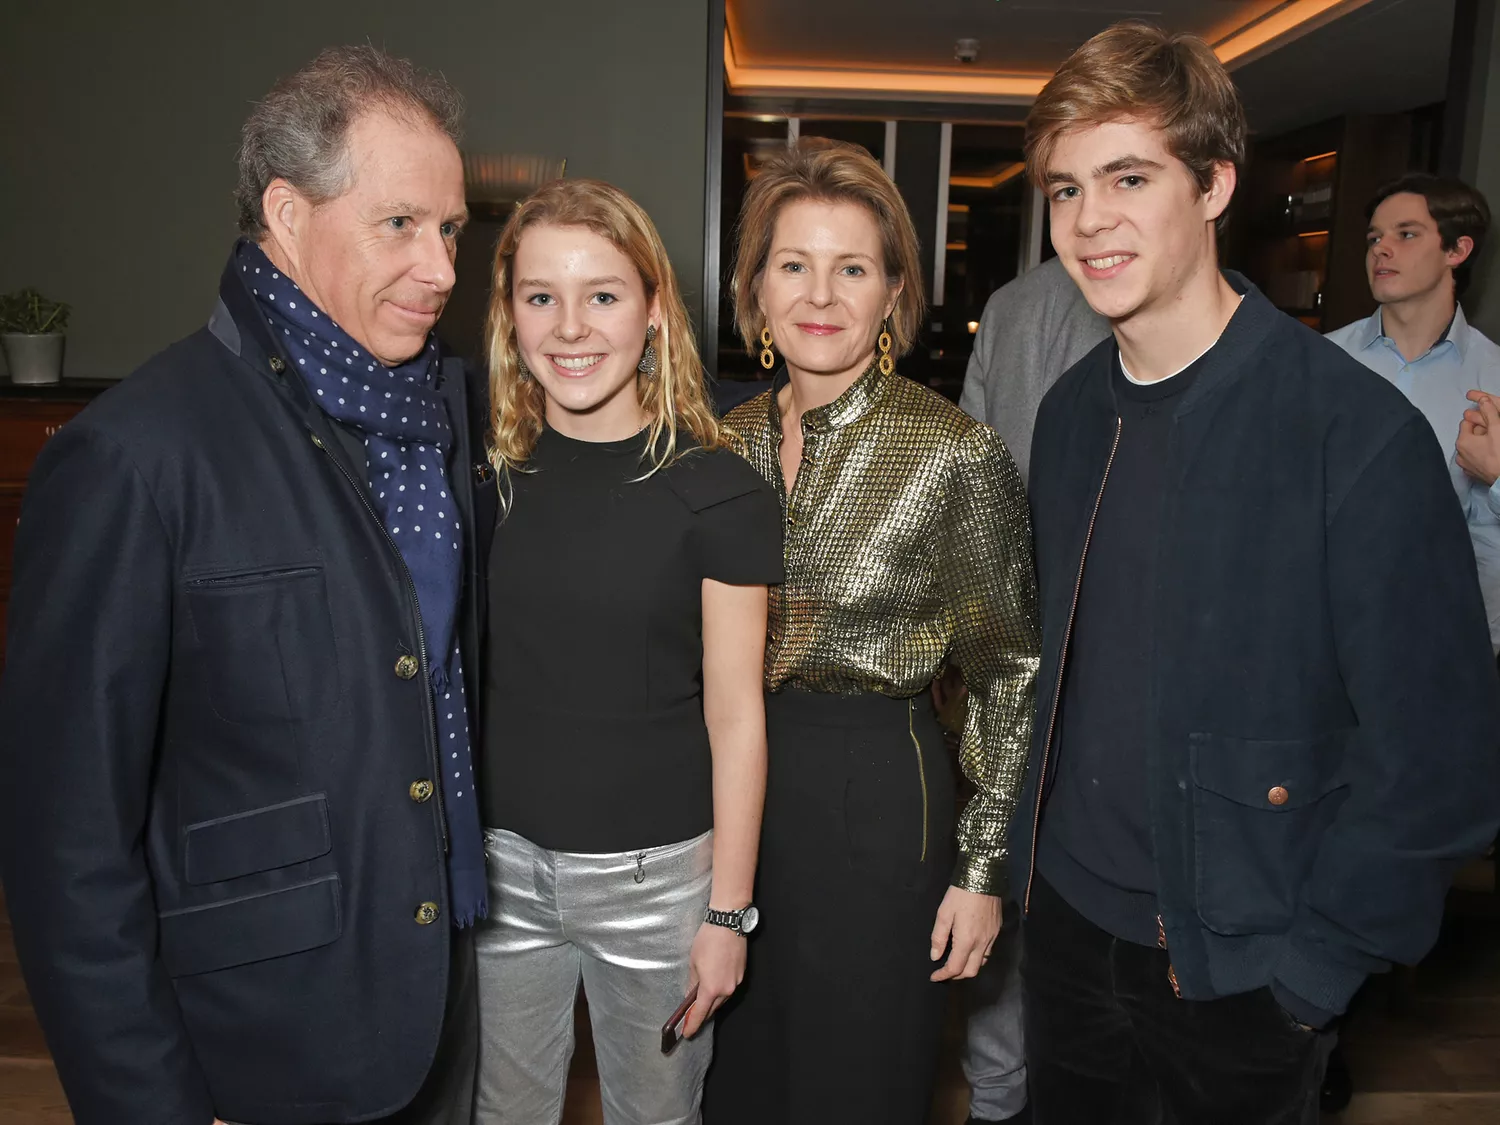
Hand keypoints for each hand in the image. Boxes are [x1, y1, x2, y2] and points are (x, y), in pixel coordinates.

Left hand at [683, 921, 745, 1037]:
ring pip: (722, 1000)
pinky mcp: (742, 974)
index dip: (692, 1025)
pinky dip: (720, 991)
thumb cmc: (708, 940)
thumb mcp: (693, 962)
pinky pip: (729, 989)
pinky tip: (713, 984)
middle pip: (712, 1009)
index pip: (700, 1014)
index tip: (687, 1034)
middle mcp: (726, 990)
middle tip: (690, 1018)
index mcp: (711, 988)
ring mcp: (736, 983)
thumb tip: (691, 995)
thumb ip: (693, 983)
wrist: (729, 923)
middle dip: (701, 1015)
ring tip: (700, 1000)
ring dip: (711, 1002)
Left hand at [929, 886, 1000, 980]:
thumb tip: (935, 957)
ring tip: (957, 963)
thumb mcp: (944, 913)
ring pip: (982, 963)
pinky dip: (978, 958)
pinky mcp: (997, 931)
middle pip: (971, 971)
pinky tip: (969, 950)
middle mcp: (982, 943)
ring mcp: (992, 938)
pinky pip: (988, 952)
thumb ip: (938, 937)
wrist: (983, 877)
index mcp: (967, 941)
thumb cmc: (960, 895)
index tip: (934, 976)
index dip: (943, 975)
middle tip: (945, 972)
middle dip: (957, 976)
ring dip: (969, 968)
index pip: (955, 968)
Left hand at [1457, 390, 1499, 485]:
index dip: (1480, 420)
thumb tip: (1483, 399)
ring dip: (1481, 444)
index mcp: (1462, 441)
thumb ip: (1489, 413)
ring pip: (1472, 448)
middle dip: (1481, 432)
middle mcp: (1459, 454)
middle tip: (1495, 434)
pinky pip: (1475, 459)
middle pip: (1469, 435)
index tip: (1492, 423)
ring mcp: (1465, 466)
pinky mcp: (1472, 474)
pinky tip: (1493, 456)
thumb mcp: (1497, 429)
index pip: (1467, 422)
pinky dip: (1482, 456)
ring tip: (1495, 445)